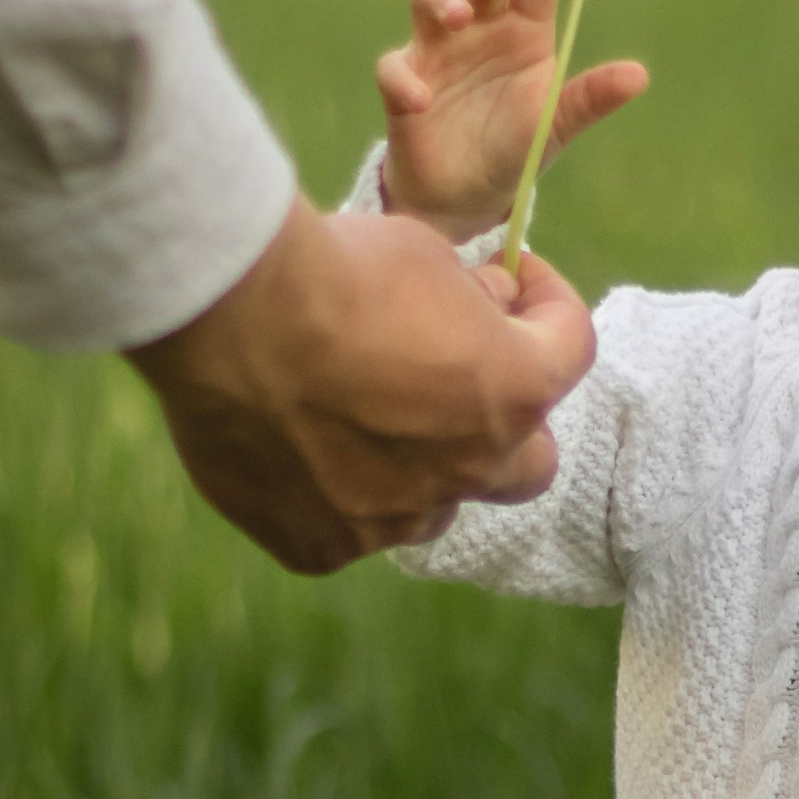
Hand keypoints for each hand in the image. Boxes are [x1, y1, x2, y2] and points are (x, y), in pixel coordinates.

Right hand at [127, 196, 597, 573]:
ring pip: (430, 505)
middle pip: (529, 467)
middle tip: (468, 382)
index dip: (549, 305)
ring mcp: (392, 520)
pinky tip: (296, 445)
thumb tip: (489, 307)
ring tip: (365, 416)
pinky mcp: (320, 545)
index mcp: (511, 394)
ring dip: (420, 465)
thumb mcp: (426, 254)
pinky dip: (335, 493)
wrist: (229, 314)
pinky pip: (345, 528)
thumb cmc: (333, 269)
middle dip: (511, 425)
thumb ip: (472, 297)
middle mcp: (466, 472)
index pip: (569, 351)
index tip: (516, 281)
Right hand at [375, 0, 647, 239]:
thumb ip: (590, 99)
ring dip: (440, 1)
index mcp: (523, 32)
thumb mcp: (555, 125)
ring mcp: (438, 52)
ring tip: (457, 18)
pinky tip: (421, 99)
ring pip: (429, 1)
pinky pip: (394, 68)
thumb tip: (638, 76)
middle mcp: (480, 30)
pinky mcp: (404, 83)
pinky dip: (404, 78)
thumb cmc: (515, 146)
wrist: (468, 195)